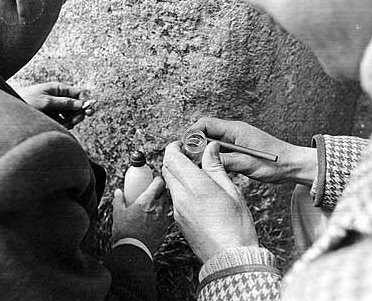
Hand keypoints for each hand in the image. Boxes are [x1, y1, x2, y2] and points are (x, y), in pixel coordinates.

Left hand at [17, 82, 94, 128]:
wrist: (10, 111)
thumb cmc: (25, 100)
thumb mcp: (46, 102)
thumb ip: (64, 103)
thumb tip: (81, 104)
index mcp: (58, 89)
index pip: (78, 93)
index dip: (85, 101)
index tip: (88, 111)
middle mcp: (59, 97)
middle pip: (77, 105)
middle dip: (78, 113)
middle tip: (74, 120)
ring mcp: (56, 107)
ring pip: (71, 114)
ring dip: (71, 120)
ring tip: (65, 124)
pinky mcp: (52, 117)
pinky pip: (64, 121)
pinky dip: (64, 124)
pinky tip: (59, 126)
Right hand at [112, 177, 167, 254]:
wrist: (134, 251)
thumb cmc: (125, 232)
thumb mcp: (118, 213)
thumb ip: (119, 200)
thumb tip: (118, 192)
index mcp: (147, 201)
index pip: (159, 183)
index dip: (157, 178)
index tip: (154, 177)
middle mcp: (158, 208)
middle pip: (165, 192)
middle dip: (160, 189)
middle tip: (153, 189)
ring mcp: (163, 219)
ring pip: (166, 204)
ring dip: (162, 201)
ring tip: (153, 203)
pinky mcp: (164, 228)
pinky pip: (165, 216)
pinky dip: (161, 213)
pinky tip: (154, 217)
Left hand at [163, 141, 257, 262]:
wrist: (230, 258)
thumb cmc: (236, 227)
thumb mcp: (231, 191)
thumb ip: (216, 167)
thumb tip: (211, 149)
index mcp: (196, 186)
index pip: (172, 157)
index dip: (174, 147)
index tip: (183, 144)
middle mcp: (182, 197)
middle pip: (167, 168)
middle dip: (174, 158)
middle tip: (189, 156)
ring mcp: (177, 210)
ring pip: (170, 183)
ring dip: (177, 174)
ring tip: (196, 174)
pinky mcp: (178, 220)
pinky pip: (174, 198)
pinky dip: (180, 189)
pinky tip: (196, 192)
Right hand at [188, 117, 316, 185]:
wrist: (293, 166)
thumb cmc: (274, 163)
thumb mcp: (247, 164)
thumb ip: (224, 161)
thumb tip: (203, 161)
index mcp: (235, 129)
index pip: (205, 124)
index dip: (192, 134)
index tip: (183, 146)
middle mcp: (233, 131)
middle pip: (205, 131)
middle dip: (193, 142)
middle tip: (184, 157)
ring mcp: (235, 140)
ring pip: (210, 141)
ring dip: (201, 150)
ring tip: (193, 163)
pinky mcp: (237, 149)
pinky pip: (217, 149)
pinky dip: (209, 156)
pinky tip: (207, 166)